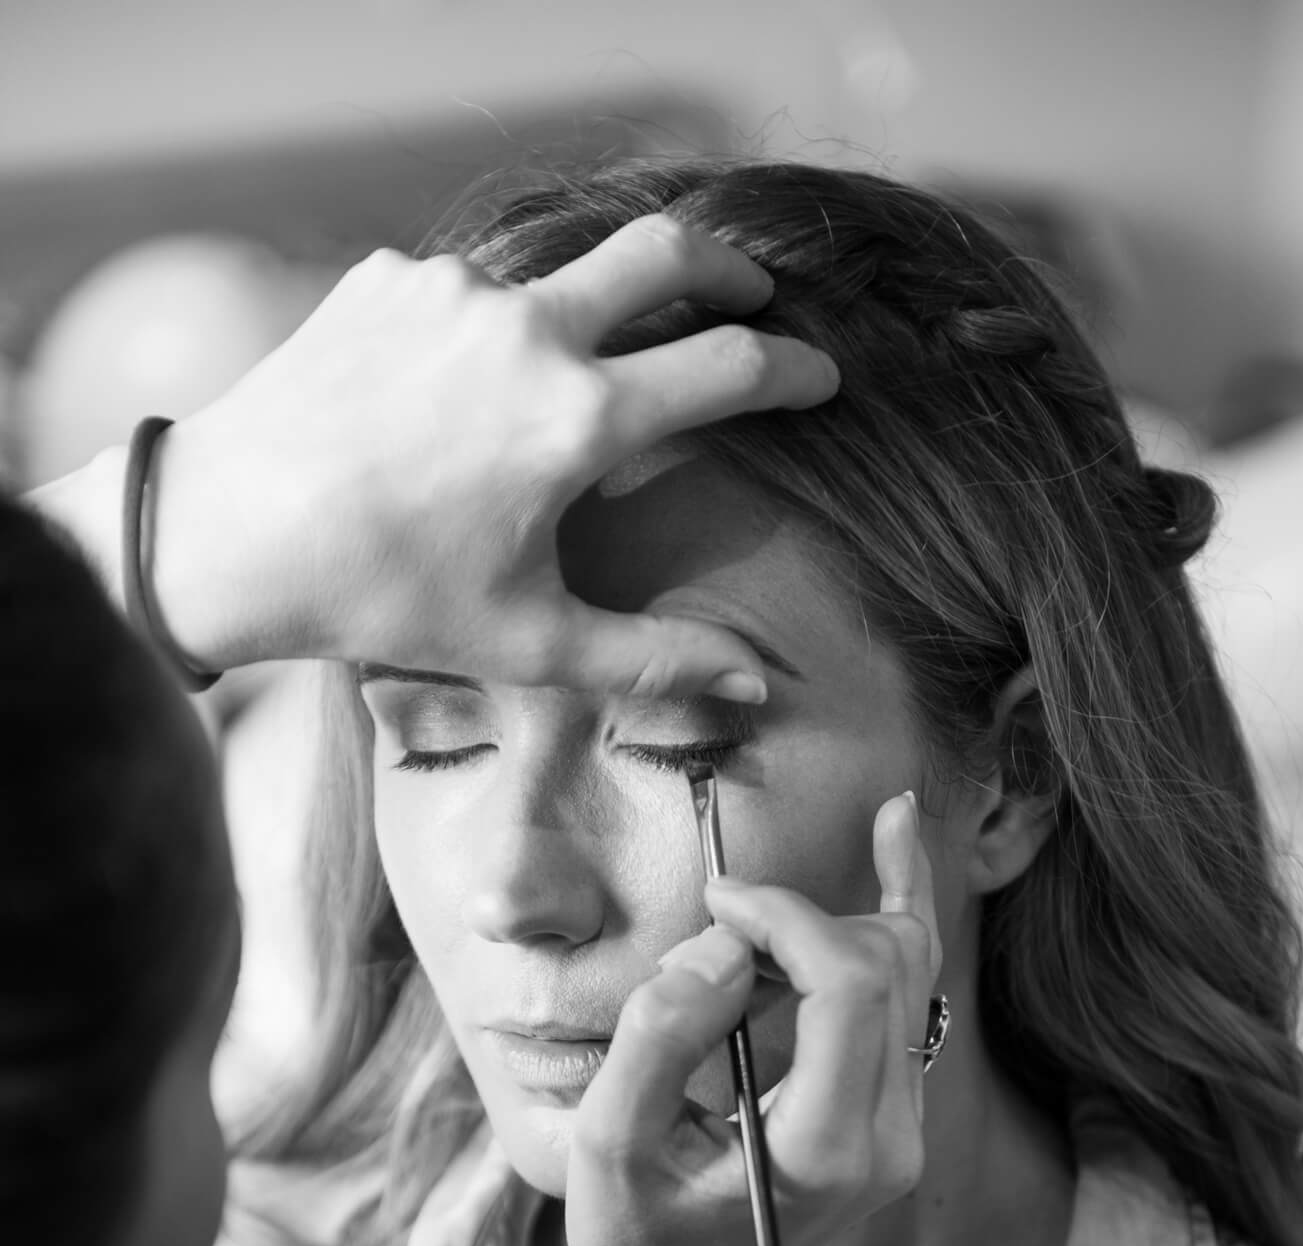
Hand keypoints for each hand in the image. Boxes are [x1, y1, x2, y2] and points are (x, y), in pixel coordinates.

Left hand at [156, 219, 838, 696]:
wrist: (229, 533)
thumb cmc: (385, 598)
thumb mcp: (530, 644)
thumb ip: (654, 660)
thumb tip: (758, 682)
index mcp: (580, 420)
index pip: (730, 366)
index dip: (793, 370)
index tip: (820, 377)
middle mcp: (529, 331)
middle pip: (667, 254)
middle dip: (728, 267)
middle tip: (753, 290)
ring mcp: (456, 290)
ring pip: (557, 277)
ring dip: (586, 315)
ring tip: (571, 376)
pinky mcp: (391, 276)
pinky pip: (471, 291)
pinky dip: (490, 332)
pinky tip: (458, 395)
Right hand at [564, 793, 940, 1245]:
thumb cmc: (636, 1243)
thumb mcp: (609, 1146)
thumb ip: (658, 1038)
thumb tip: (721, 946)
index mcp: (827, 1146)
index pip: (849, 981)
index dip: (787, 918)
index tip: (716, 906)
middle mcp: (888, 1136)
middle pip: (893, 966)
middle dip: (813, 913)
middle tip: (726, 909)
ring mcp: (901, 1129)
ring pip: (912, 973)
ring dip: (864, 906)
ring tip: (866, 830)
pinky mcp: (890, 1116)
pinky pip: (905, 997)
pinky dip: (889, 923)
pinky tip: (895, 844)